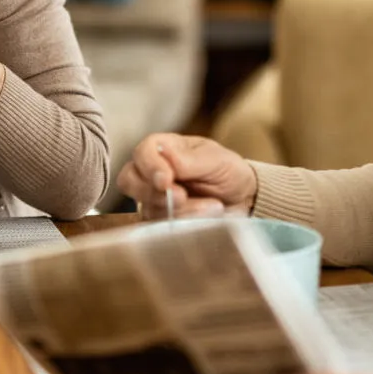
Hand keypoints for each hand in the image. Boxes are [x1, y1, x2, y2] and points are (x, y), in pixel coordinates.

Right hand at [117, 133, 257, 218]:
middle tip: (182, 197)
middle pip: (129, 180)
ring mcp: (154, 197)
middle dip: (154, 192)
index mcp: (165, 147)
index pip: (142, 152)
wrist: (243, 200)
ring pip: (146, 206)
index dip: (149, 166)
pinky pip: (159, 226)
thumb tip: (164, 156)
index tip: (166, 180)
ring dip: (179, 210)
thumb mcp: (216, 160)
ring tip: (211, 206)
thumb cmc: (228, 171)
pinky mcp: (160, 220)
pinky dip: (183, 224)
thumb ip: (189, 159)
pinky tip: (204, 218)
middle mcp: (153, 171)